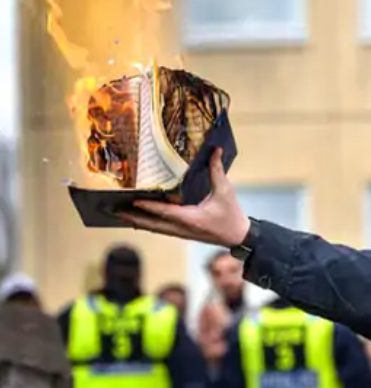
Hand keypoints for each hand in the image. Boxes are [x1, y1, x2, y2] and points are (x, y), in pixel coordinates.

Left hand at [117, 148, 249, 246]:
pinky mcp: (183, 233)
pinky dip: (148, 224)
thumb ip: (217, 170)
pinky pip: (161, 229)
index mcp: (191, 218)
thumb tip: (215, 150)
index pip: (165, 211)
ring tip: (120, 214)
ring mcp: (181, 232)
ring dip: (138, 221)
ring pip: (154, 228)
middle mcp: (183, 228)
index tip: (134, 200)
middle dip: (133, 217)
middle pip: (152, 224)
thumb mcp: (225, 191)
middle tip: (115, 210)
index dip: (148, 206)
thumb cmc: (232, 215)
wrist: (238, 237)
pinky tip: (139, 220)